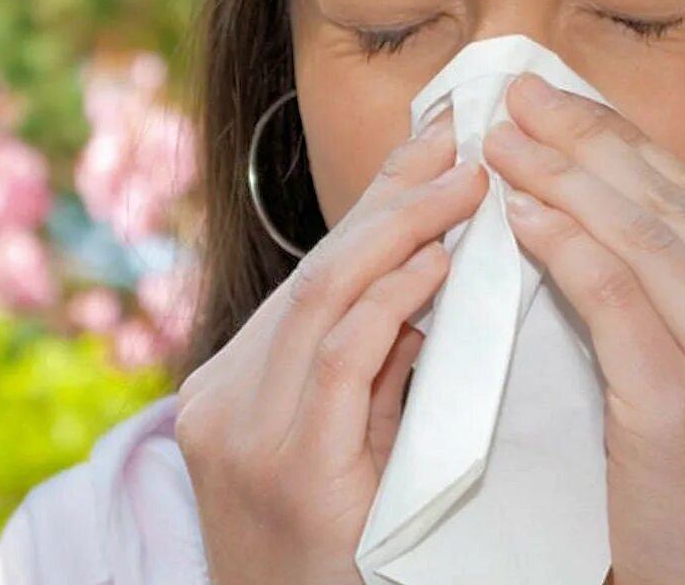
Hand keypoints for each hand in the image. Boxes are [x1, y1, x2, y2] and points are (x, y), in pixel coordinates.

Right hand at [175, 108, 487, 584]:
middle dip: (390, 198)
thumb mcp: (338, 443)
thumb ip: (368, 364)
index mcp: (230, 384)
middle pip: (316, 271)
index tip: (425, 145)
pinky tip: (436, 263)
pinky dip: (391, 301)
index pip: (312, 274)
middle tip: (454, 141)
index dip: (370, 202)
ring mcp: (245, 433)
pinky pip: (343, 359)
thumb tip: (425, 276)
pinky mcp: (291, 470)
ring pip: (323, 297)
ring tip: (462, 185)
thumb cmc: (333, 554)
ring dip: (399, 232)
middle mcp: (222, 397)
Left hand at [483, 71, 684, 584]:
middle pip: (673, 206)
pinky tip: (520, 213)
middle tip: (522, 98)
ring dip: (561, 177)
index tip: (567, 107)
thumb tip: (618, 202)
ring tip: (505, 142)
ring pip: (643, 238)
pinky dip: (562, 245)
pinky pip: (613, 298)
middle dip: (587, 140)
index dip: (628, 144)